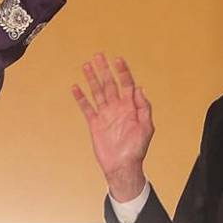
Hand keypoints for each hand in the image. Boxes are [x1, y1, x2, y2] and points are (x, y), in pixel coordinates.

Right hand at [72, 53, 153, 199]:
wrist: (122, 166)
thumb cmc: (137, 149)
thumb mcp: (147, 127)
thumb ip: (143, 107)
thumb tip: (139, 89)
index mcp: (131, 107)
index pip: (126, 84)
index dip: (122, 71)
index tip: (117, 59)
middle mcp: (117, 107)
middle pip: (109, 84)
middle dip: (104, 70)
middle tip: (98, 55)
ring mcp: (105, 115)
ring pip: (97, 92)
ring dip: (92, 79)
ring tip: (86, 65)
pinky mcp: (95, 124)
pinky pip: (86, 108)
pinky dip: (81, 98)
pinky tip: (76, 87)